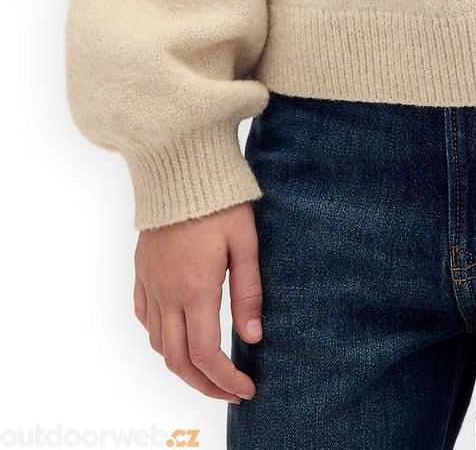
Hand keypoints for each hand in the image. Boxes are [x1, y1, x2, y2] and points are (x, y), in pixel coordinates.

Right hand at [133, 200, 262, 404]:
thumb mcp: (245, 242)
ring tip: (208, 369)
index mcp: (195, 289)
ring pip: (157, 344)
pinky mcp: (142, 271)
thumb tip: (253, 337)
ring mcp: (150, 283)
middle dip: (205, 385)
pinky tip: (177, 335)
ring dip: (181, 366)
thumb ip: (248, 292)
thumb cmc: (219, 200)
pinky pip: (143, 317)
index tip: (246, 389)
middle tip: (230, 391)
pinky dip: (159, 338)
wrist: (180, 165)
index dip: (226, 380)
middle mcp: (167, 293)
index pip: (206, 355)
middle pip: (178, 361)